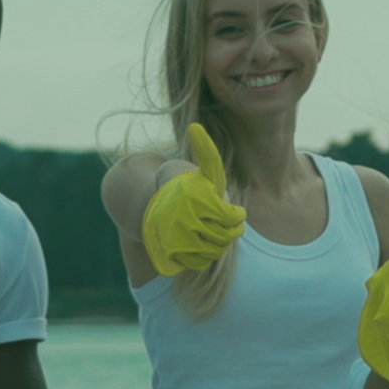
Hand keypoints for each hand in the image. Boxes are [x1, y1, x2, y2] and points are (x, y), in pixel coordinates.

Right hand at [141, 123, 246, 276]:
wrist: (152, 205)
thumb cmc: (187, 185)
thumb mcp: (201, 169)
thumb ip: (207, 152)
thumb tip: (195, 126)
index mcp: (197, 199)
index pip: (232, 218)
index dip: (236, 216)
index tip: (233, 212)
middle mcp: (185, 220)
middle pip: (225, 237)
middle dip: (227, 231)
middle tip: (222, 224)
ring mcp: (177, 239)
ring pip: (214, 251)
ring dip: (217, 244)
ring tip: (212, 232)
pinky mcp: (172, 255)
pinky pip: (199, 262)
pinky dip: (203, 255)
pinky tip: (200, 243)